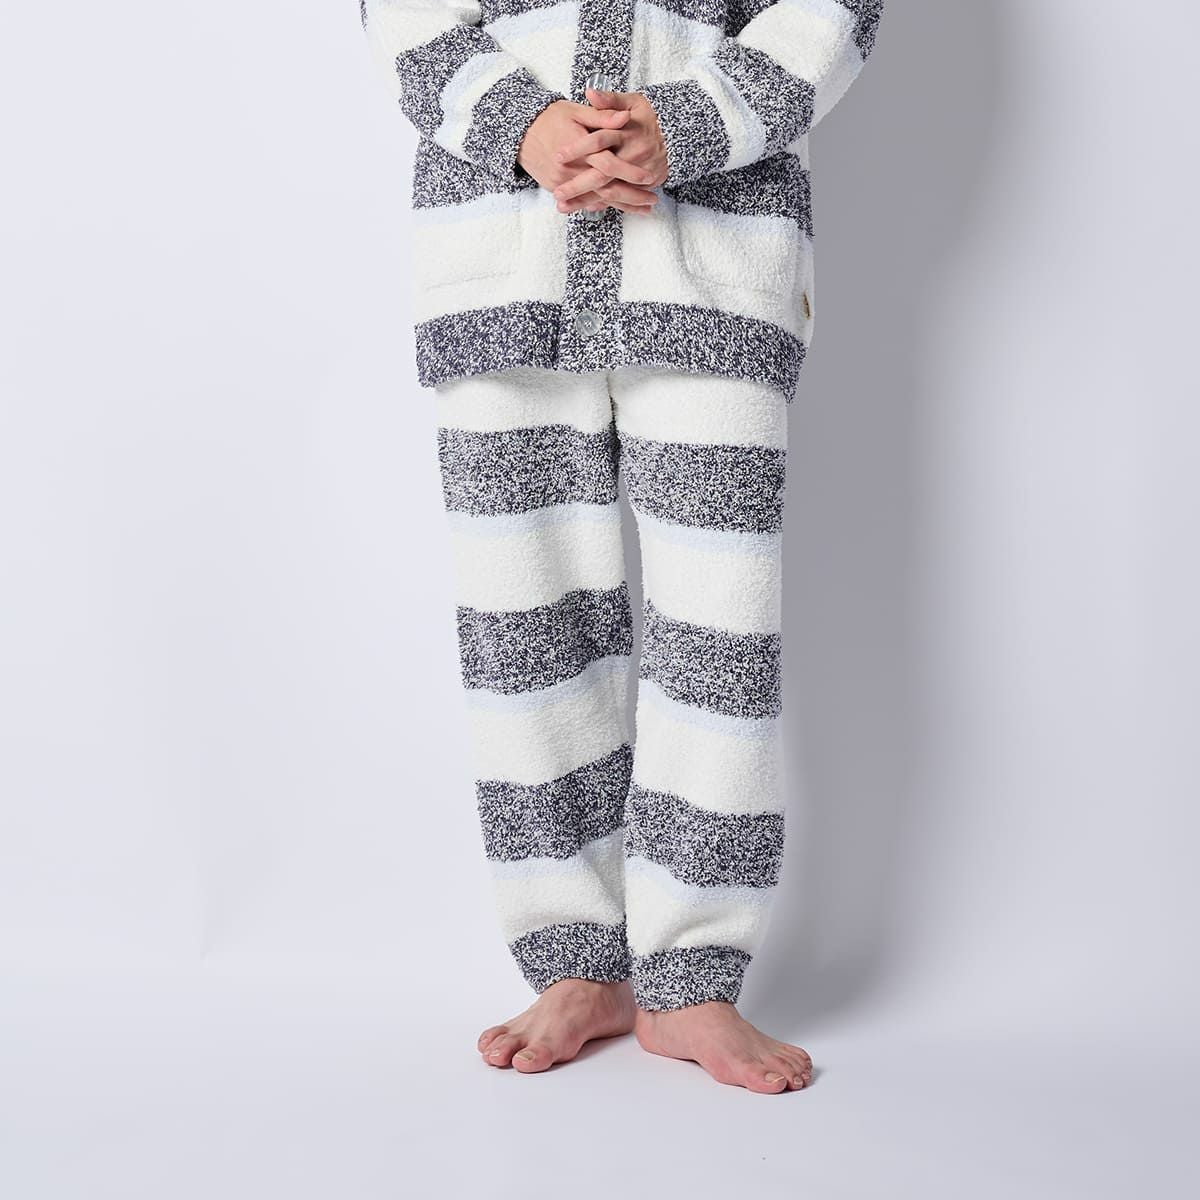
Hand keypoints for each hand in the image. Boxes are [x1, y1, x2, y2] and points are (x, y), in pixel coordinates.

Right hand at [517, 100, 658, 213]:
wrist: (519, 130)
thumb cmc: (550, 117)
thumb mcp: (577, 111)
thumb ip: (603, 116)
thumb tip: (625, 117)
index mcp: (579, 147)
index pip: (610, 165)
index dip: (630, 173)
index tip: (649, 179)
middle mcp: (571, 169)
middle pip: (606, 189)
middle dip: (632, 197)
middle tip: (652, 201)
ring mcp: (562, 182)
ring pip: (597, 200)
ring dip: (622, 206)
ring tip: (643, 210)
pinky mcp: (556, 188)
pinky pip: (582, 201)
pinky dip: (602, 206)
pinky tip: (619, 209)